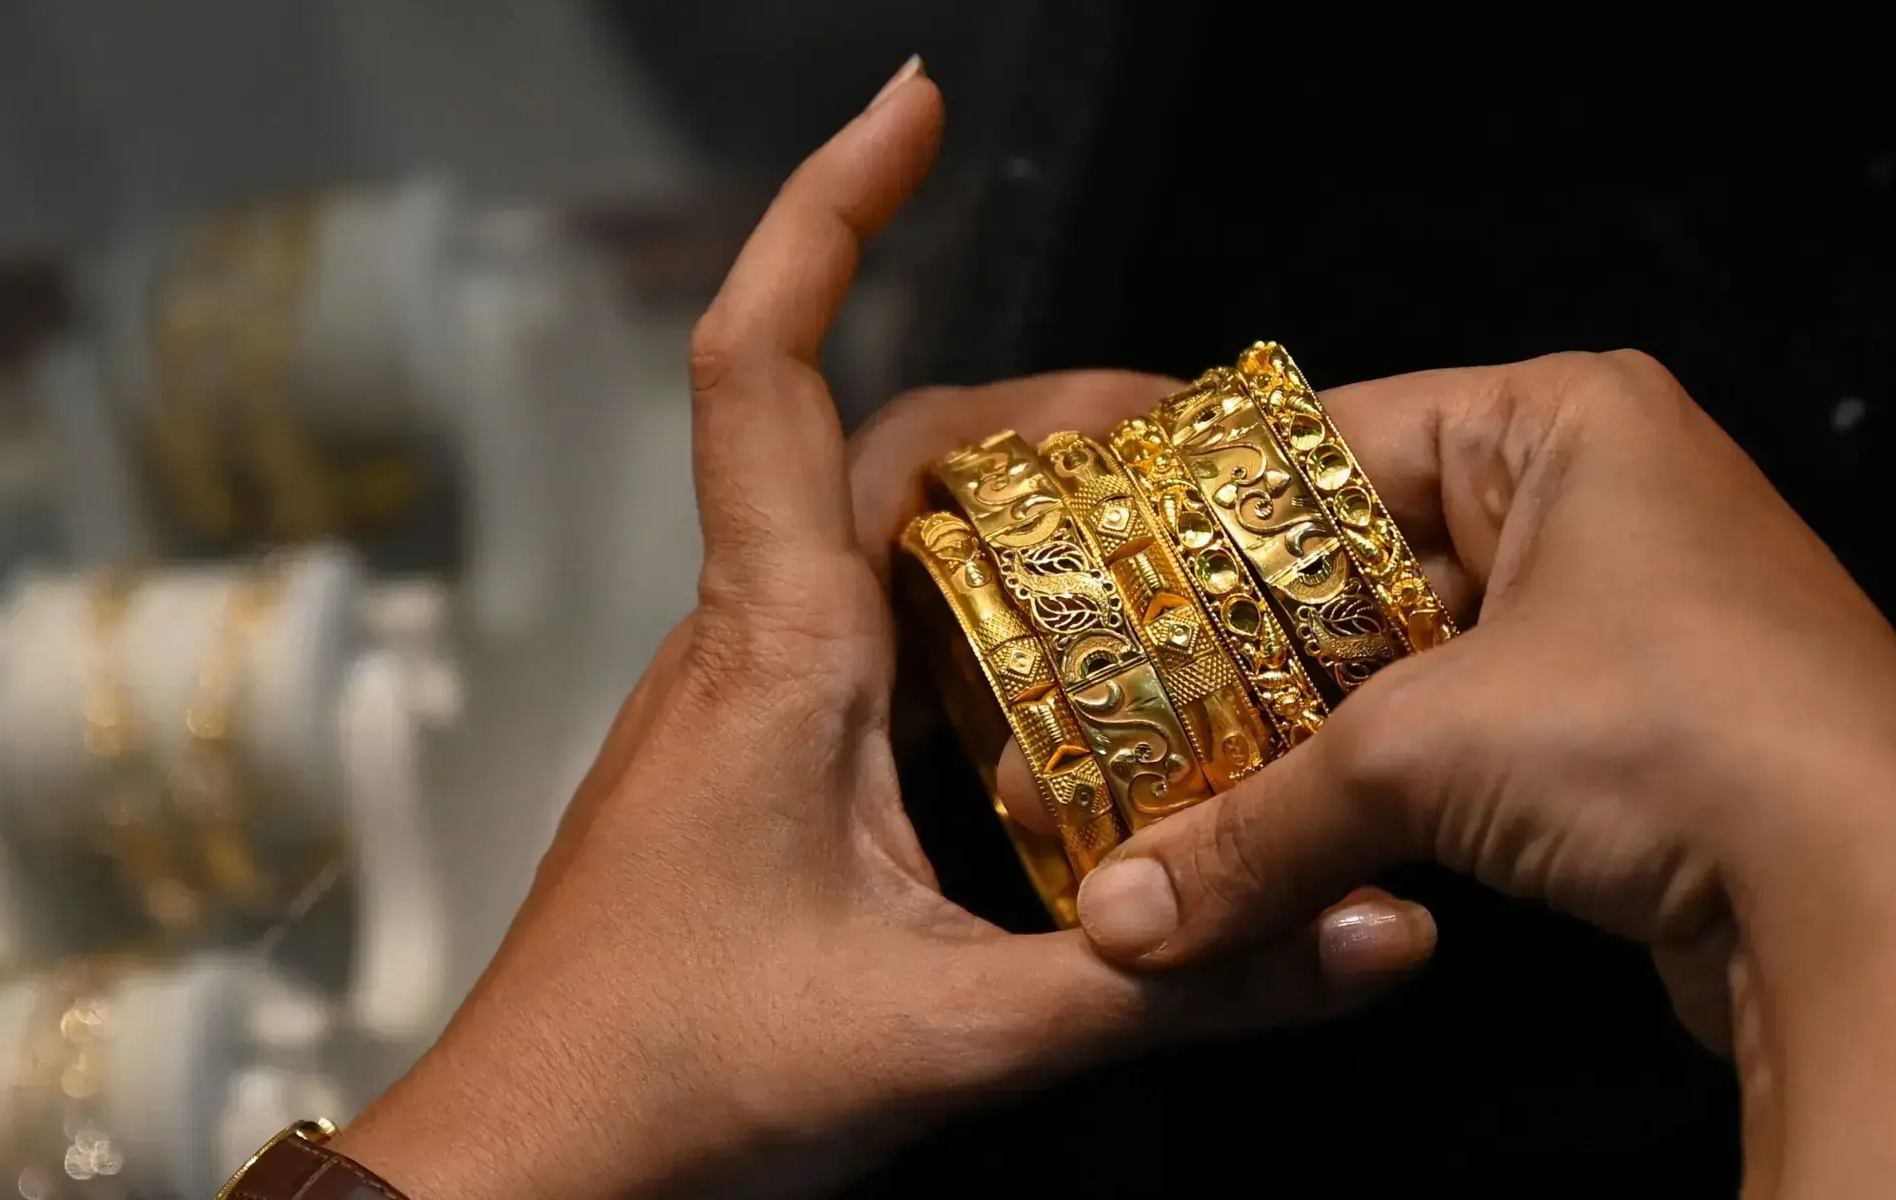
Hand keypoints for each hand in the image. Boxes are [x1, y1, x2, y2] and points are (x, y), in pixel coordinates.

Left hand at [329, 62, 1432, 1199]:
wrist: (523, 1175)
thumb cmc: (672, 1091)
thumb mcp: (952, 1038)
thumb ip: (1169, 987)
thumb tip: (1372, 935)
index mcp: (774, 651)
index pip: (765, 368)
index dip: (829, 212)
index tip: (910, 107)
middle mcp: (747, 644)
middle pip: (884, 442)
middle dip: (1033, 406)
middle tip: (1181, 436)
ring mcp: (743, 701)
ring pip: (877, 536)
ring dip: (1006, 510)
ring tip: (1152, 537)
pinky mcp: (756, 762)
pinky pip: (870, 633)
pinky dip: (973, 615)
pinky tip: (1067, 688)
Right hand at [1030, 351, 1895, 1195]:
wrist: (1877, 906)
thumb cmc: (1688, 736)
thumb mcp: (1423, 755)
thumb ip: (1254, 825)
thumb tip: (1121, 916)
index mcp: (1559, 420)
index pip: (1323, 446)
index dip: (1201, 525)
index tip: (1100, 588)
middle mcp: (1596, 500)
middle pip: (1356, 569)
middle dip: (1241, 661)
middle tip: (1120, 713)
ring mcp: (1618, 618)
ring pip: (1404, 668)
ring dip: (1301, 742)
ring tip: (1178, 789)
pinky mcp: (1628, 729)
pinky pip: (1461, 740)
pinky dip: (1377, 793)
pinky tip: (1286, 837)